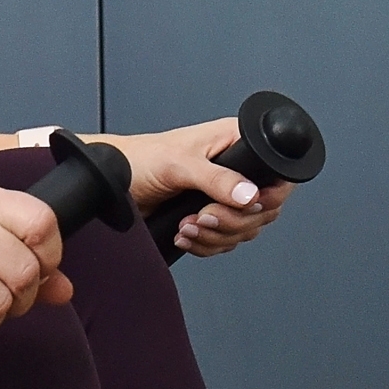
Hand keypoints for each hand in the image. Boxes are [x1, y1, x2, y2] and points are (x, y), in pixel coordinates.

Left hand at [98, 120, 293, 257]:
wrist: (112, 183)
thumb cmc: (138, 159)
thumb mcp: (179, 163)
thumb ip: (216, 179)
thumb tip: (249, 195)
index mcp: (236, 143)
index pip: (276, 174)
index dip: (268, 196)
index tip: (246, 207)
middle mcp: (235, 170)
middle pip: (263, 210)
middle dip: (233, 221)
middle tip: (203, 217)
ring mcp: (222, 196)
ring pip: (243, 230)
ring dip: (215, 236)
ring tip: (187, 225)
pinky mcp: (208, 218)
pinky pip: (223, 242)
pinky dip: (205, 245)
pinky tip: (183, 235)